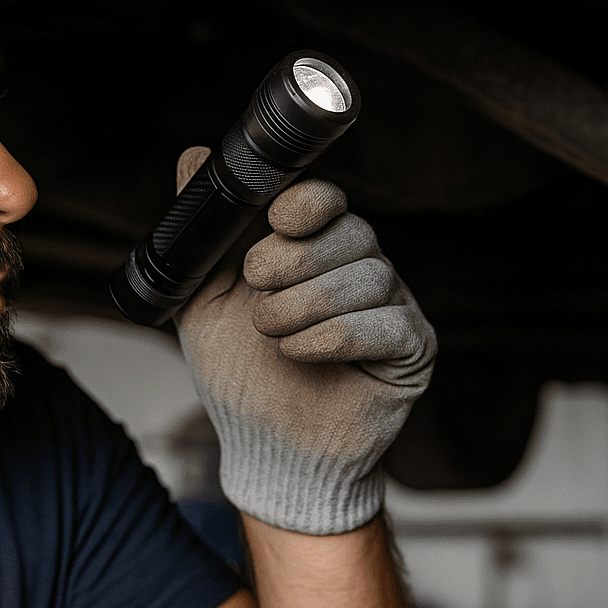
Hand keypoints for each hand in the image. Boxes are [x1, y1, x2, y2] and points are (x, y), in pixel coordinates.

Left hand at [173, 146, 435, 534]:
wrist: (266, 450)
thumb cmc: (241, 375)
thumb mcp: (203, 297)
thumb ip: (204, 231)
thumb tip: (194, 156)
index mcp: (317, 248)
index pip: (329, 200)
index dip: (307, 202)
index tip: (277, 218)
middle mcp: (362, 269)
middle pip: (350, 233)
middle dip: (292, 261)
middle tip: (256, 295)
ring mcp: (393, 307)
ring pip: (367, 277)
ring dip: (304, 307)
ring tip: (271, 336)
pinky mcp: (413, 350)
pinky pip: (384, 324)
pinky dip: (331, 337)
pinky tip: (300, 355)